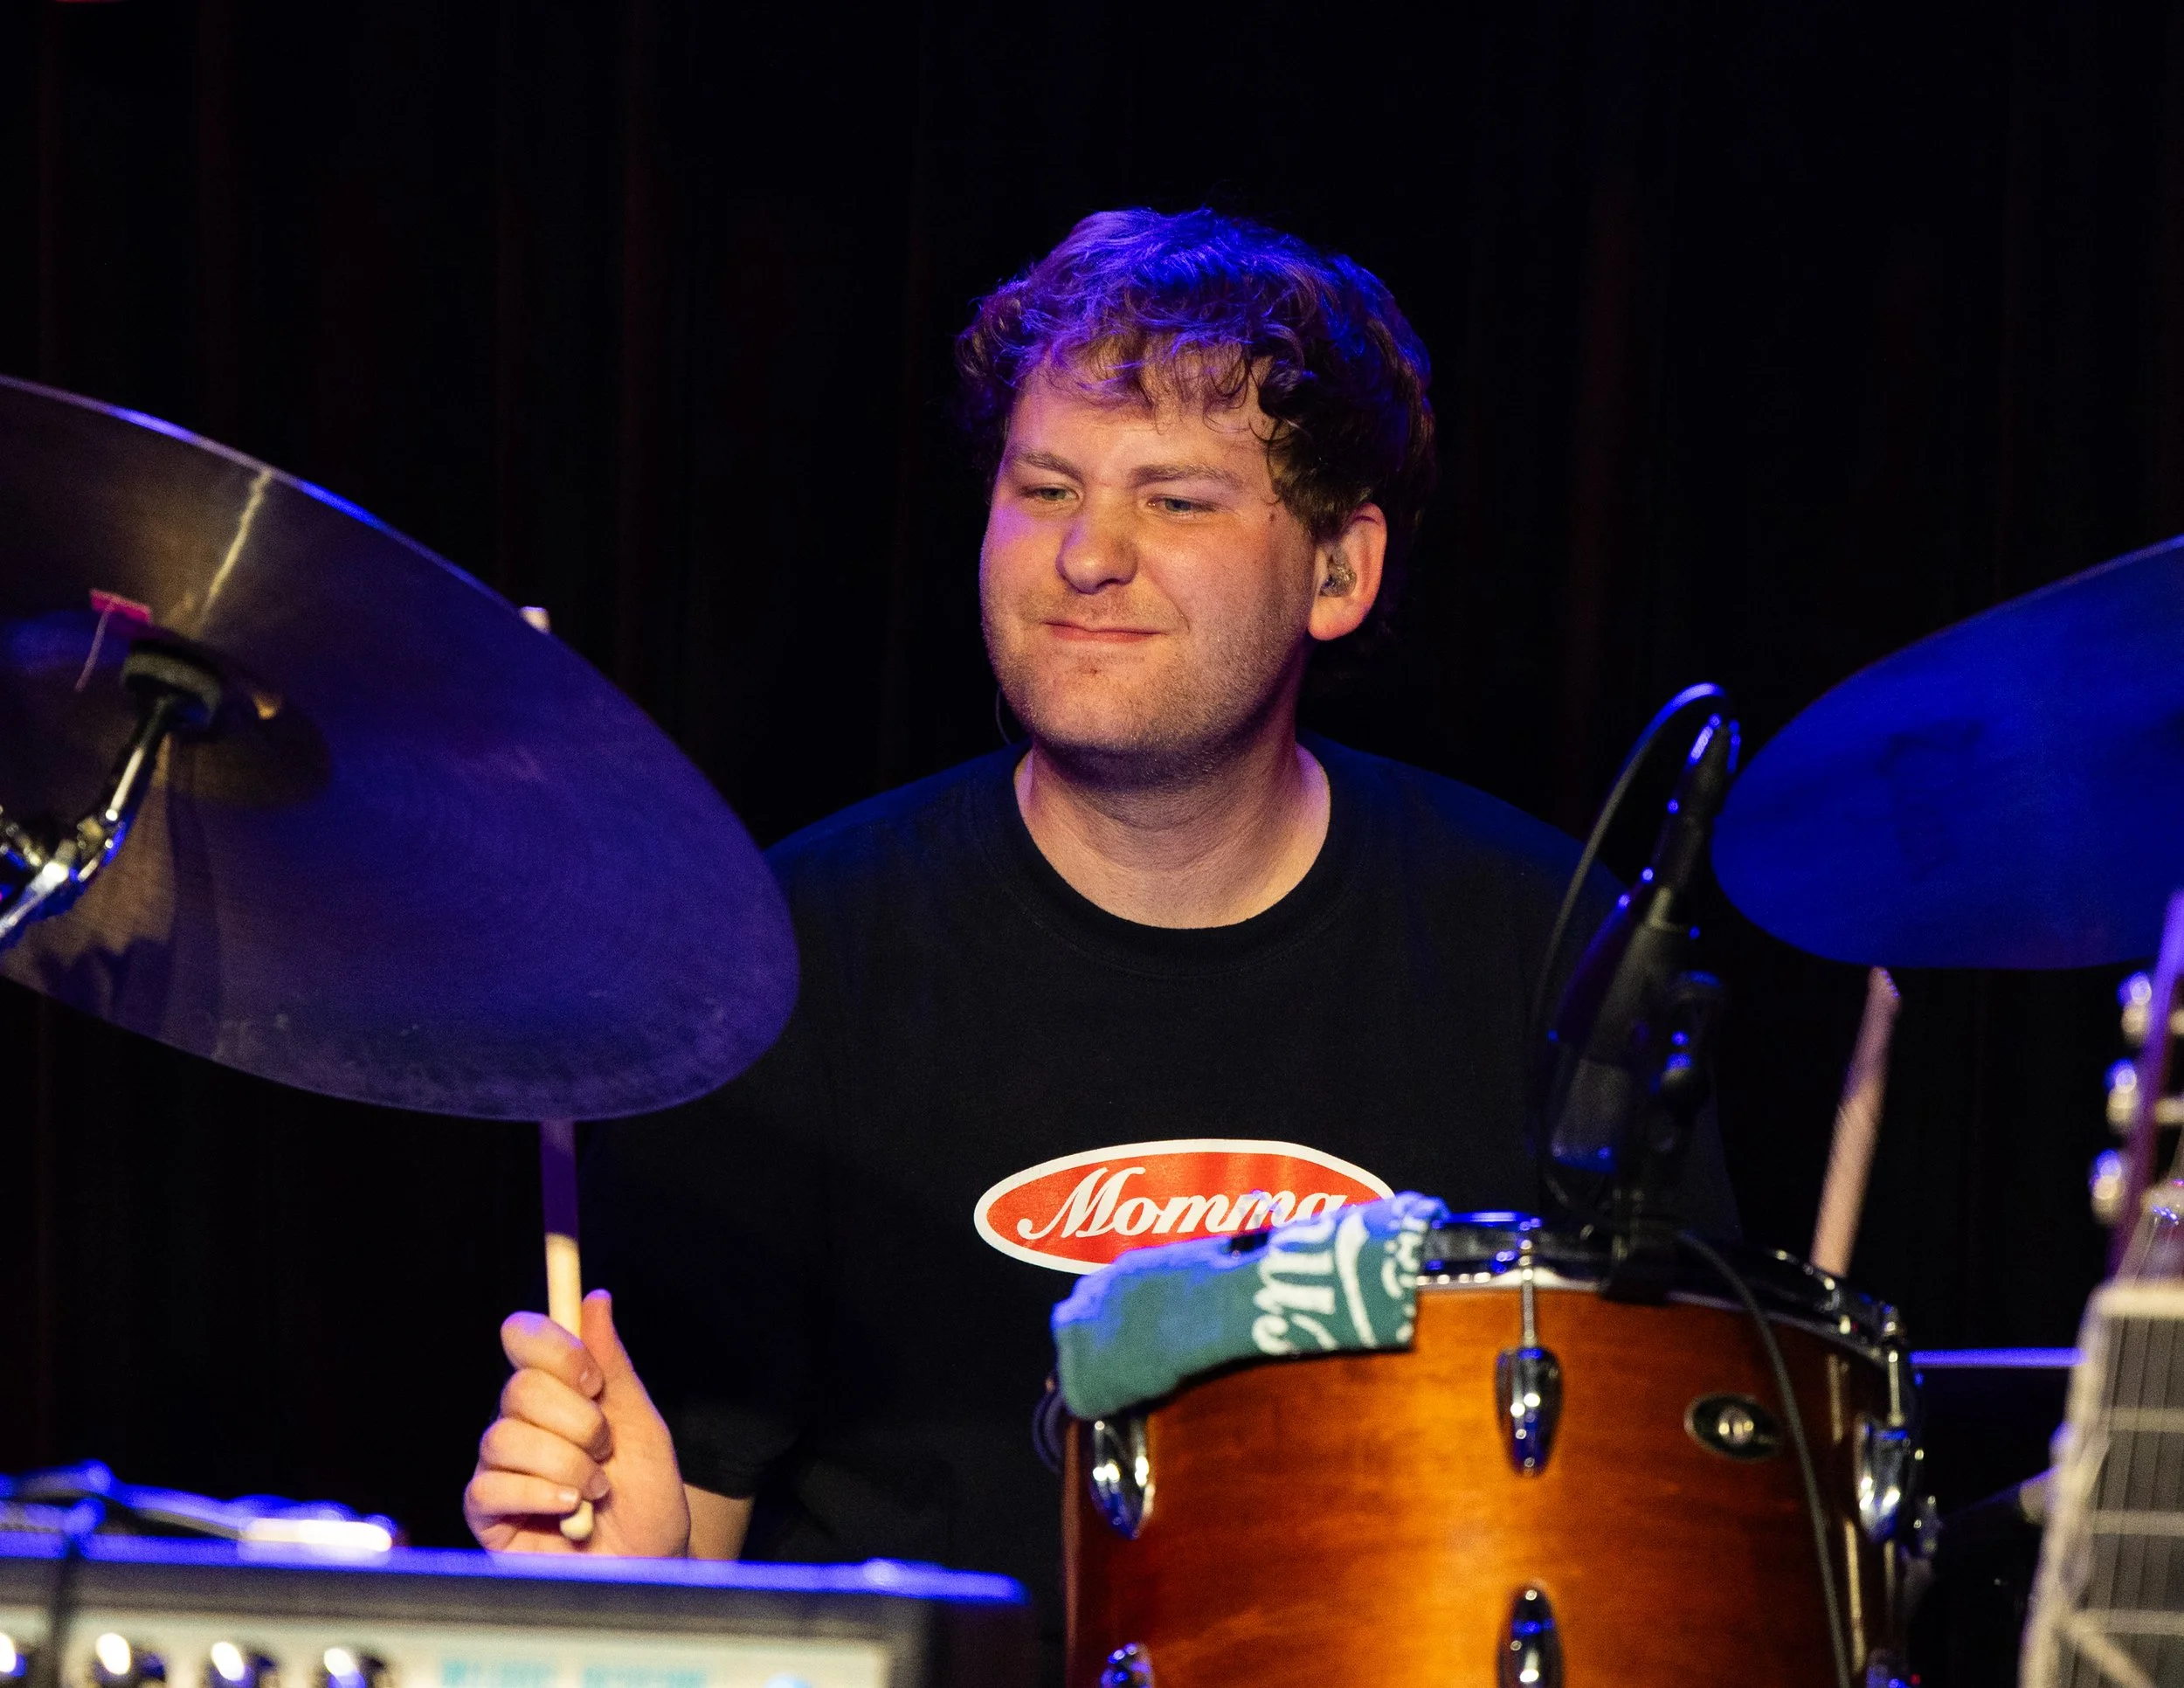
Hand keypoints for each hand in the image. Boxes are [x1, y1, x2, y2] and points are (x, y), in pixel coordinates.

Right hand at [465, 1288, 690, 1555]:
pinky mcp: (487, 1512)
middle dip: (577, 1422)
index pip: (525, 1338)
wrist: (648, 1568)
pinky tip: (570, 1513)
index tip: (591, 1378)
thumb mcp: (643, 1428)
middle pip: (519, 1387)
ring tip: (595, 1491)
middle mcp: (524, 1424)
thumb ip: (615, 1368)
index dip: (552, 1347)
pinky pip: (490, 1484)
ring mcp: (502, 1466)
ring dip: (565, 1465)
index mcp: (559, 1394)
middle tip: (606, 1452)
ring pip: (505, 1436)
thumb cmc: (648, 1503)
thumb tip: (595, 1302)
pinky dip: (539, 1495)